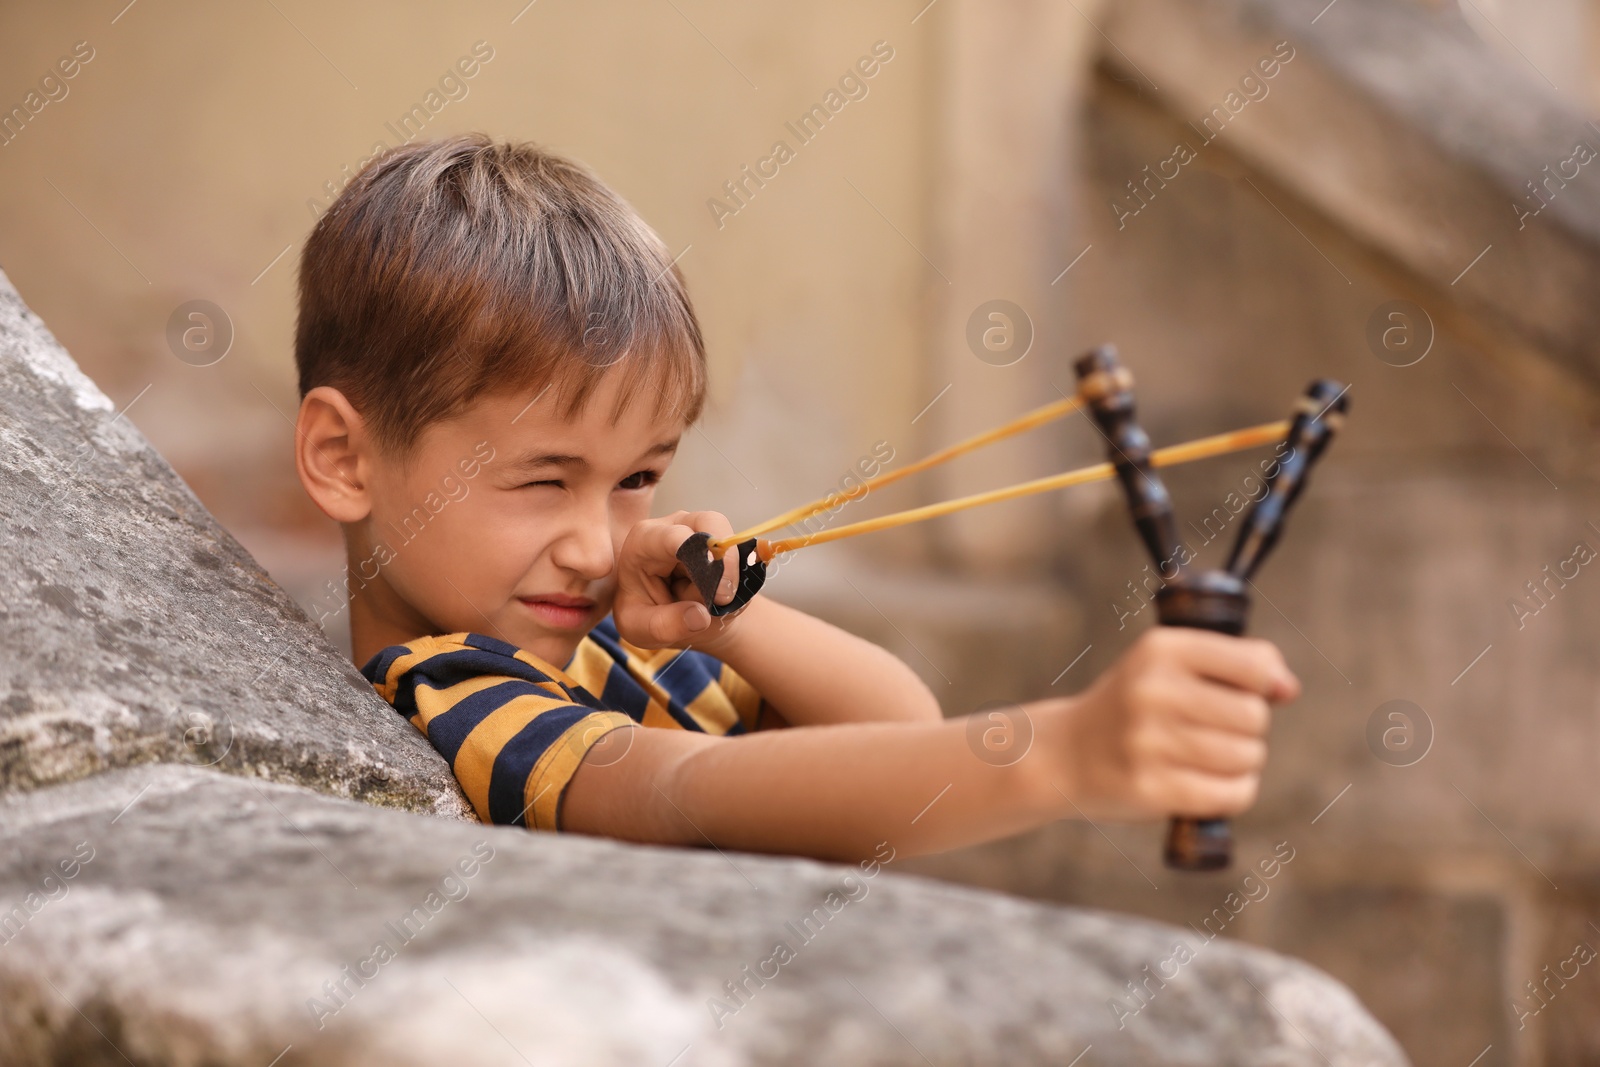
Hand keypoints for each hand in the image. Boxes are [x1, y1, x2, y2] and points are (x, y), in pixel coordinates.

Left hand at [612, 510, 744, 650]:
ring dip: (731, 576)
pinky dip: (742, 579)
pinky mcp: (725, 540)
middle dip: (724, 564)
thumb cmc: (646, 616)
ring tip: (713, 602)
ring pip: (732, 542)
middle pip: (712, 524)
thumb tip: (700, 616)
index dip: (702, 558)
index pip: (674, 536)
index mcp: (645, 541)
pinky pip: (746, 553)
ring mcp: (702, 529)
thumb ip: (664, 625)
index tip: (720, 594)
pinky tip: (726, 598)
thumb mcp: (641, 629)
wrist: (676, 616)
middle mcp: (675, 526)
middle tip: (724, 600)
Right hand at [1050, 628, 1298, 821]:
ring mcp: (1149, 742)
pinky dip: (1234, 793)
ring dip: (1241, 762)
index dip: (1265, 683)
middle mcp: (1153, 691)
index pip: (1254, 664)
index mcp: (1161, 650)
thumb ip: (1232, 664)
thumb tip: (1289, 688)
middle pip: (1254, 716)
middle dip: (1248, 728)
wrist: (1065, 754)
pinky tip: (1211, 785)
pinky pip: (1232, 794)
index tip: (1249, 692)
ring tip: (1208, 757)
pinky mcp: (1151, 789)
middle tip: (1214, 730)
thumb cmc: (1132, 706)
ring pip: (1247, 757)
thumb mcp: (1167, 664)